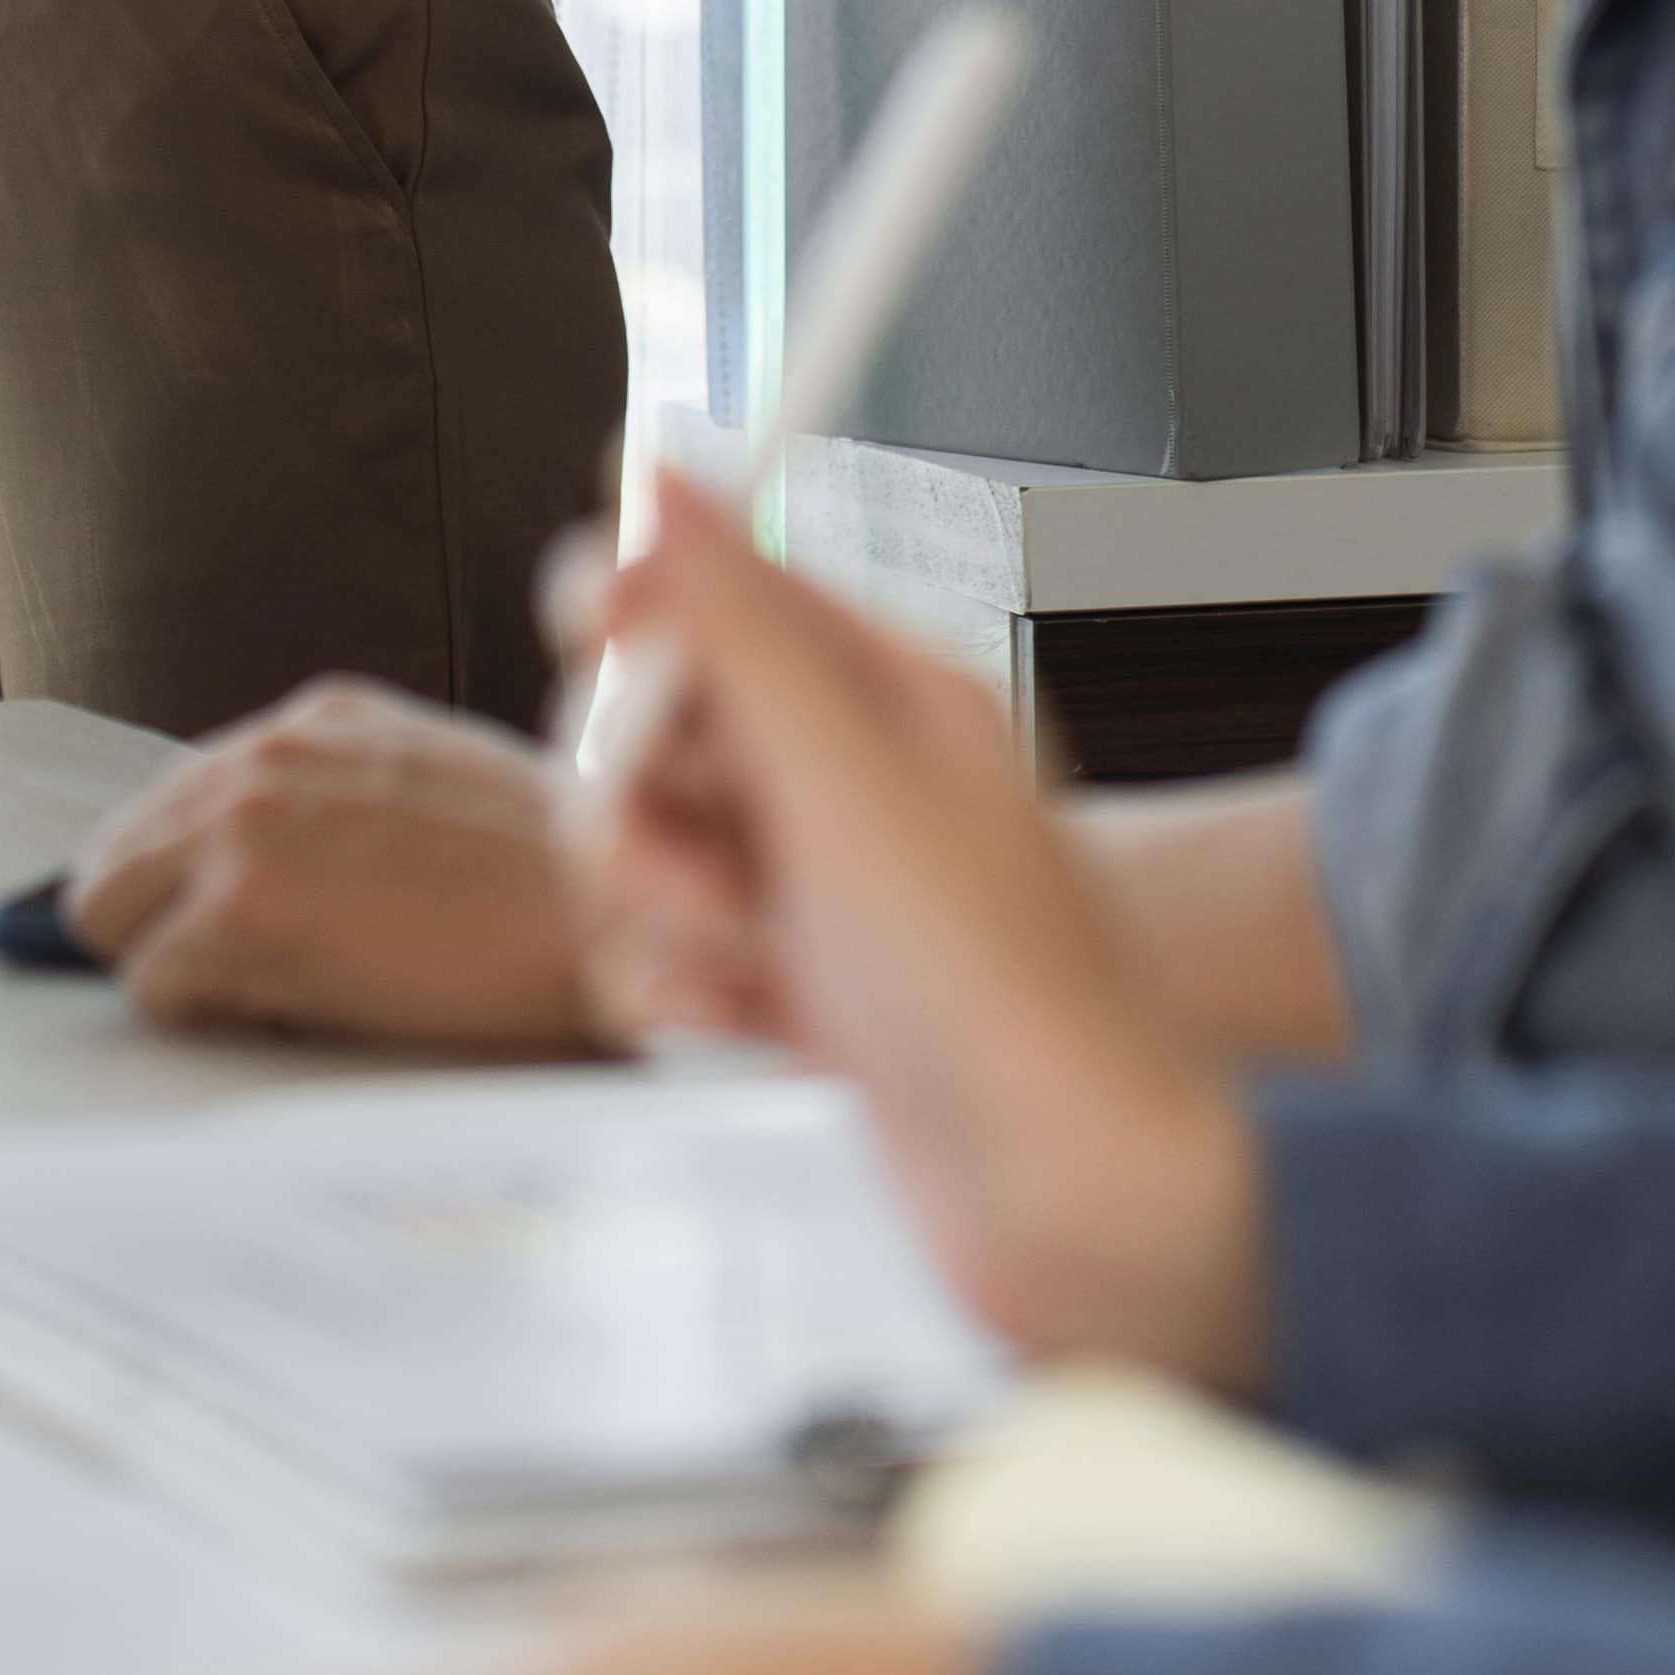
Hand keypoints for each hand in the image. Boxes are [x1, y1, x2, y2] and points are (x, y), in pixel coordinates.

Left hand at [68, 689, 614, 1050]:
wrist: (603, 914)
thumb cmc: (553, 877)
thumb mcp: (436, 789)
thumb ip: (341, 805)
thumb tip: (265, 881)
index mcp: (317, 722)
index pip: (176, 798)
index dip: (192, 878)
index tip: (227, 923)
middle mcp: (265, 757)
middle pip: (117, 854)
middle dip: (160, 921)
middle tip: (241, 970)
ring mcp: (245, 826)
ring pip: (109, 912)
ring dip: (174, 963)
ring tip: (274, 988)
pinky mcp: (242, 906)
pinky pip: (152, 983)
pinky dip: (205, 1013)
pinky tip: (293, 1010)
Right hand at [585, 484, 1268, 1386]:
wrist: (1073, 1196)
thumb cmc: (1011, 997)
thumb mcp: (853, 783)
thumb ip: (739, 629)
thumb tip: (660, 479)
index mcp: (889, 692)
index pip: (722, 589)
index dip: (641, 612)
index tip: (601, 649)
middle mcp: (852, 777)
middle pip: (657, 724)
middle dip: (637, 792)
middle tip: (704, 861)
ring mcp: (820, 888)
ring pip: (649, 844)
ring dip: (658, 903)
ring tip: (740, 953)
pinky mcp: (796, 989)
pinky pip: (667, 953)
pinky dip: (677, 987)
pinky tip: (734, 1017)